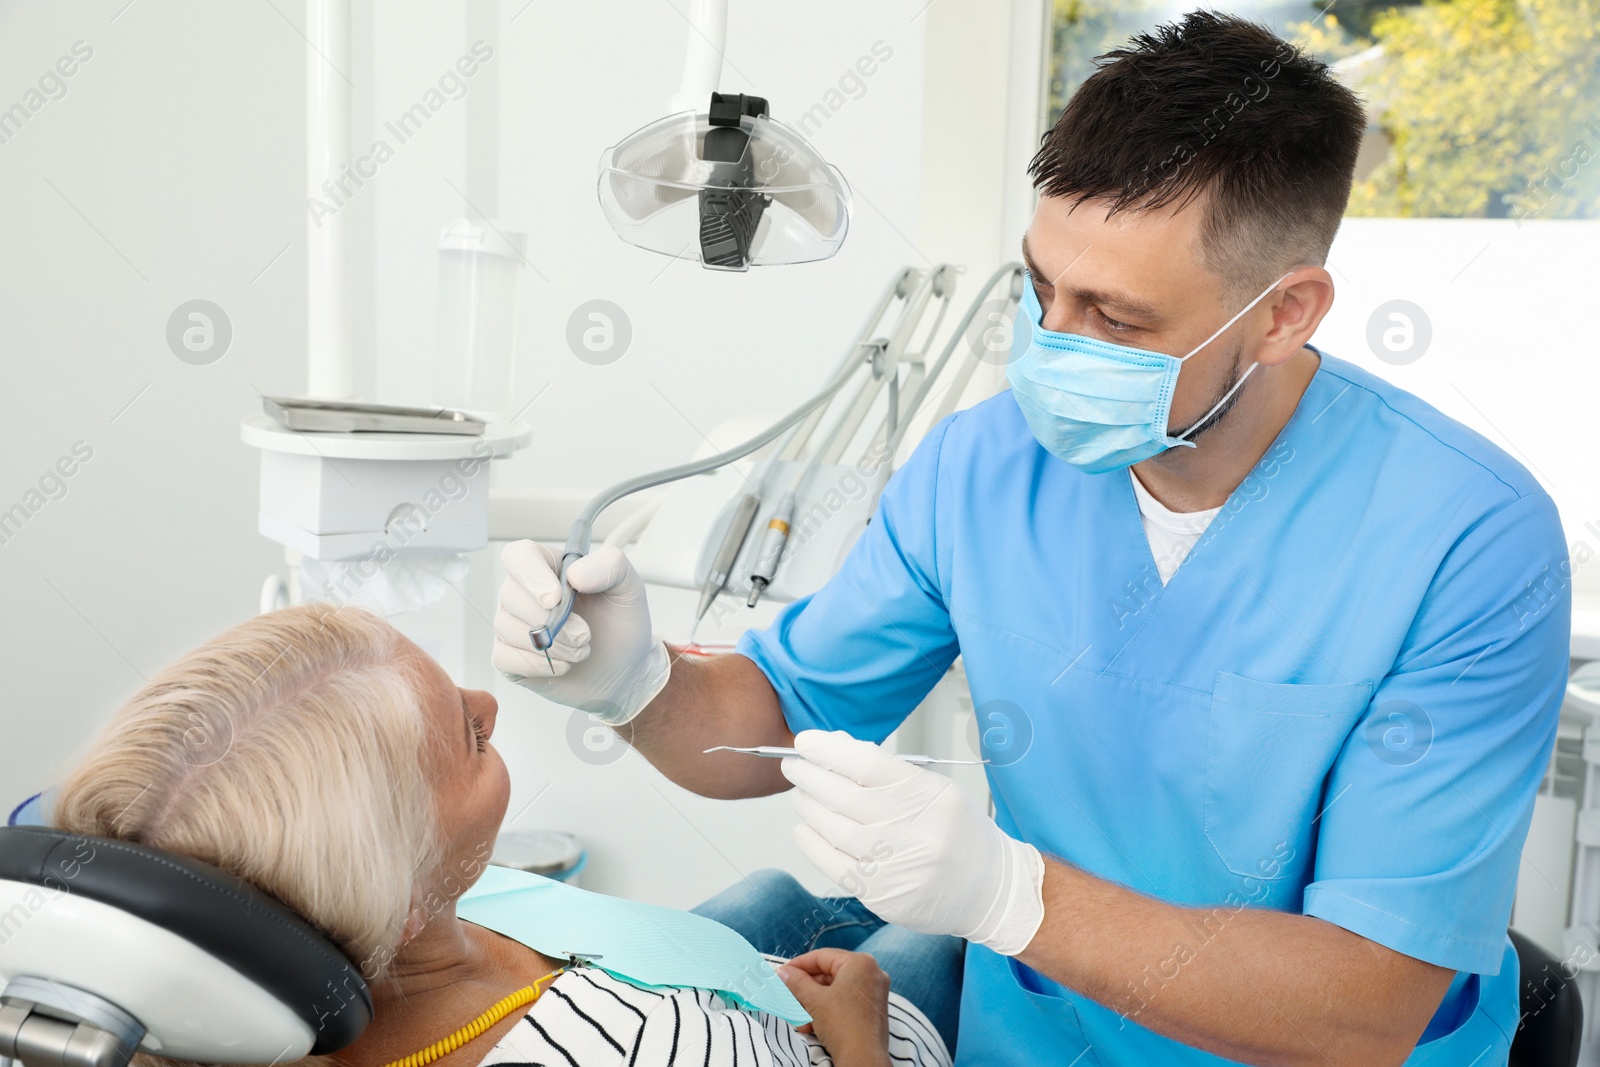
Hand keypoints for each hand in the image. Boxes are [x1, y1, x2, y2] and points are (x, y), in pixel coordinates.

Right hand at [491, 540, 670, 725]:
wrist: (623, 669)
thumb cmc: (620, 624)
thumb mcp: (629, 588)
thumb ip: (610, 566)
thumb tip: (575, 574)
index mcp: (548, 566)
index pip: (519, 556)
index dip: (532, 575)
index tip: (555, 599)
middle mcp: (523, 591)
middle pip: (510, 594)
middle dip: (552, 622)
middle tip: (585, 635)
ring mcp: (512, 623)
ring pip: (507, 628)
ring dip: (552, 646)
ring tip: (580, 650)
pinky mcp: (508, 656)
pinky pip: (505, 657)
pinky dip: (539, 665)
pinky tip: (563, 664)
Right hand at [777, 948, 890, 1066]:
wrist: (863, 1060)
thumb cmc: (842, 1024)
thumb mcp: (814, 1000)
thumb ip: (796, 982)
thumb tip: (783, 972)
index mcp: (860, 963)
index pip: (822, 957)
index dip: (798, 965)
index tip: (782, 973)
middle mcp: (871, 973)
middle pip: (827, 975)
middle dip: (804, 992)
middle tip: (787, 998)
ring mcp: (874, 992)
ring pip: (833, 992)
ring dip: (812, 1006)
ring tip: (801, 1021)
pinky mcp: (871, 1010)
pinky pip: (843, 1003)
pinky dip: (826, 1012)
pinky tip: (812, 1027)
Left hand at [782, 729, 1044, 955]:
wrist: (990, 889)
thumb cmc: (959, 833)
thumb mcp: (934, 790)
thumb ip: (887, 771)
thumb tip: (836, 748)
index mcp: (929, 796)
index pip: (867, 764)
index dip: (829, 750)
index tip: (806, 742)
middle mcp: (914, 830)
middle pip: (845, 796)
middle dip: (810, 776)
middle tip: (793, 765)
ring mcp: (897, 866)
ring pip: (835, 830)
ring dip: (808, 807)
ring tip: (799, 793)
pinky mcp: (883, 895)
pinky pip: (835, 866)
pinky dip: (812, 844)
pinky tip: (803, 829)